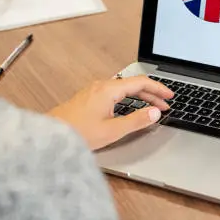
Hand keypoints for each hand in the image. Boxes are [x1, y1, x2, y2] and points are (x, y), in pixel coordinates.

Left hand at [49, 76, 173, 149]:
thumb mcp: (112, 131)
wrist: (50, 136)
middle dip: (152, 94)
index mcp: (108, 90)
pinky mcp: (88, 98)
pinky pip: (114, 93)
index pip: (141, 82)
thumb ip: (136, 121)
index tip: (170, 96)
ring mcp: (93, 91)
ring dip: (140, 96)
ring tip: (151, 106)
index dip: (158, 89)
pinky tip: (130, 107)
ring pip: (123, 89)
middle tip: (165, 104)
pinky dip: (128, 98)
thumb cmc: (76, 133)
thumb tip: (154, 113)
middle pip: (133, 84)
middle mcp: (101, 86)